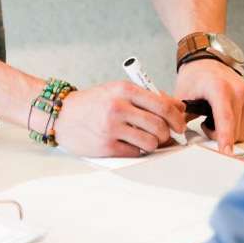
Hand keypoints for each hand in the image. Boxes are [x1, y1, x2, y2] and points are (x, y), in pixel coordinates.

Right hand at [51, 81, 186, 157]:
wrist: (61, 114)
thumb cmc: (96, 101)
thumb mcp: (120, 90)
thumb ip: (148, 97)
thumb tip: (178, 107)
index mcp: (126, 90)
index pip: (162, 104)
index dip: (178, 116)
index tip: (181, 123)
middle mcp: (119, 108)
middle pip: (159, 125)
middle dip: (170, 132)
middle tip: (170, 135)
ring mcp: (111, 128)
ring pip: (150, 141)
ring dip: (156, 143)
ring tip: (152, 140)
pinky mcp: (105, 146)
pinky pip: (135, 152)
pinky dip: (141, 150)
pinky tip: (136, 144)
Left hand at [175, 59, 243, 153]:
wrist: (208, 63)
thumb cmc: (196, 79)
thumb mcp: (181, 96)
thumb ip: (178, 117)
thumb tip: (175, 135)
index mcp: (219, 87)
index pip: (225, 117)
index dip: (225, 136)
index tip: (226, 152)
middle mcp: (238, 90)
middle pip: (235, 130)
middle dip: (220, 136)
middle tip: (207, 124)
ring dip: (230, 133)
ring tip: (217, 120)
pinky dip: (239, 128)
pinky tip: (229, 117)